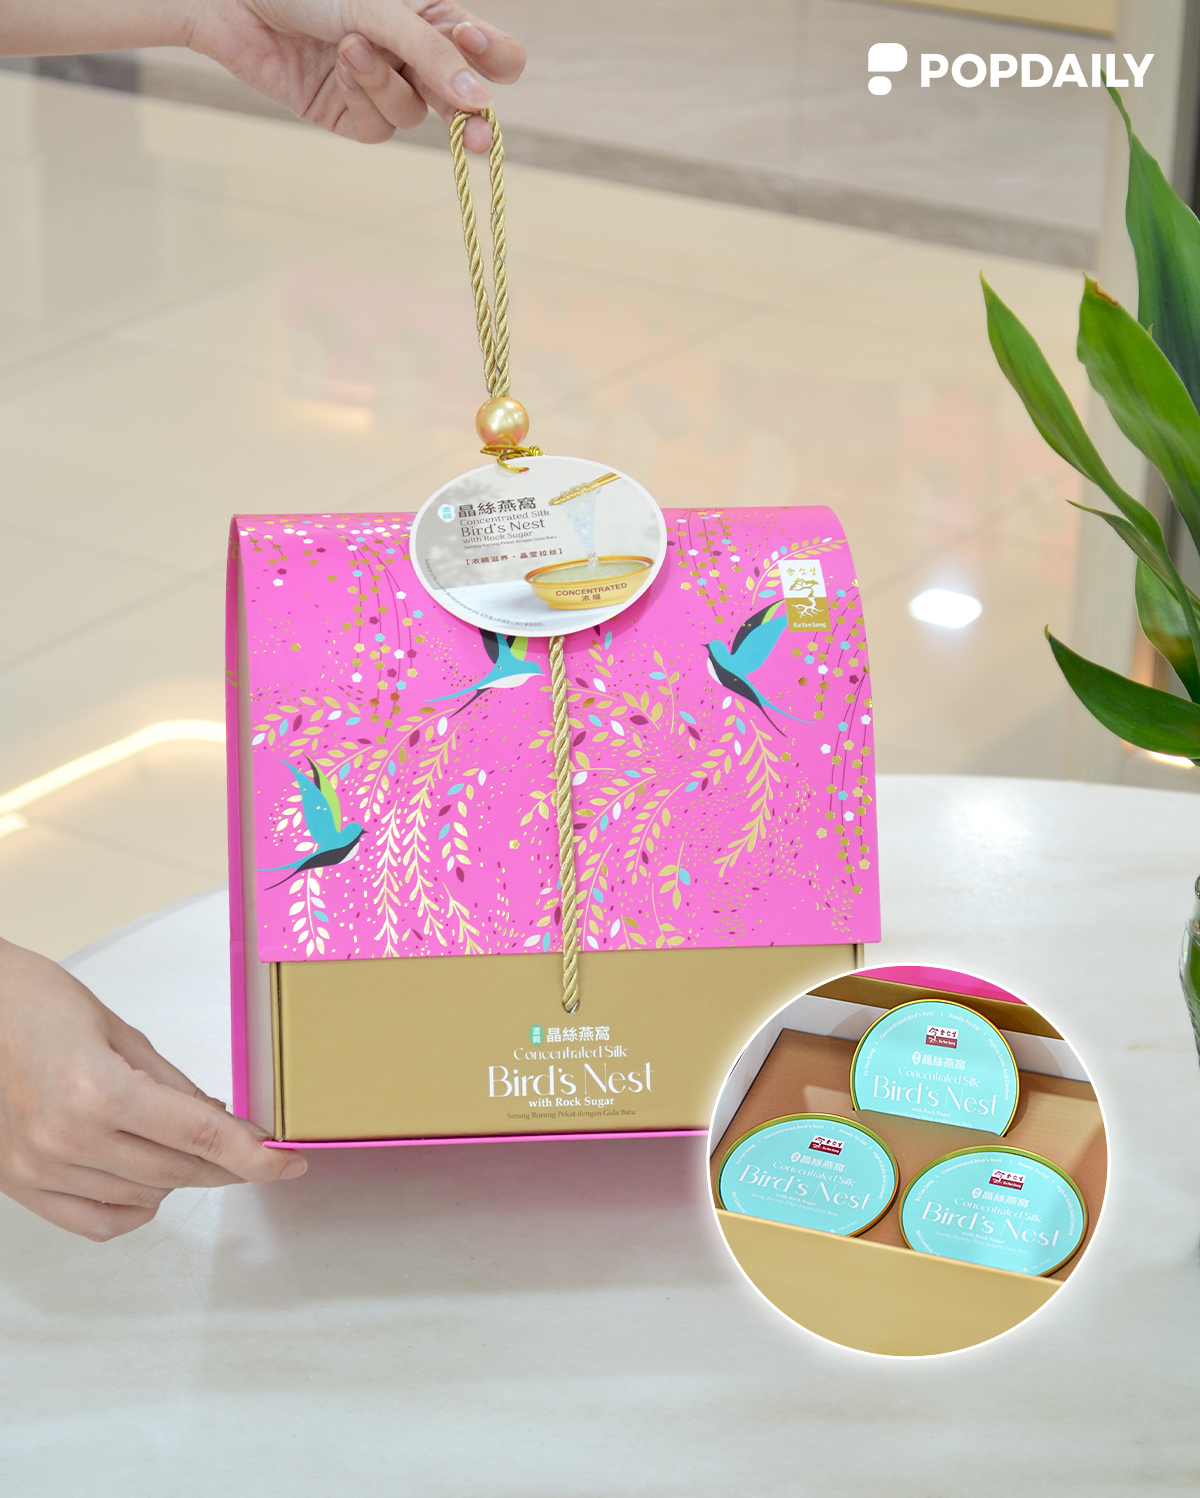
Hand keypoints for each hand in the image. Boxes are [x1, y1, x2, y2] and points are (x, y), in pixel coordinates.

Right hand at [0, 938, 305, 1240]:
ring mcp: (40, 1168)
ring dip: (183, 1179)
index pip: (198, 1136)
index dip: (252, 1154)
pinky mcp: (19, 1184)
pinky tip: (151, 1184)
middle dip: (228, 1164)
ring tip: (193, 1148)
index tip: (287, 1161)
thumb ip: (172, 1084)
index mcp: (97, 1091)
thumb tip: (220, 1119)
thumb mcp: (119, 1032)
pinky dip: (135, 1209)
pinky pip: (95, 1222)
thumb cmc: (34, 1004)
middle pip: (177, 1171)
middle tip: (256, 1151)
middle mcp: (67, 1138)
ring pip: (143, 1196)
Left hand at [185, 0, 525, 148]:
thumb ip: (430, 52)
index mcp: (433, 18)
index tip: (473, 44)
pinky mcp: (350, 115)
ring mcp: (383, 88)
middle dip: (468, 117)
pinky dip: (361, 100)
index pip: (493, 52)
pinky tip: (337, 70)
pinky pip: (377, 129)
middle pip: (464, 99)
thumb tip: (478, 101)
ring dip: (384, 85)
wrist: (233, 0)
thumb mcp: (377, 9)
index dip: (495, 58)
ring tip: (347, 48)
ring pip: (413, 115)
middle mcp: (415, 57)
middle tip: (475, 138)